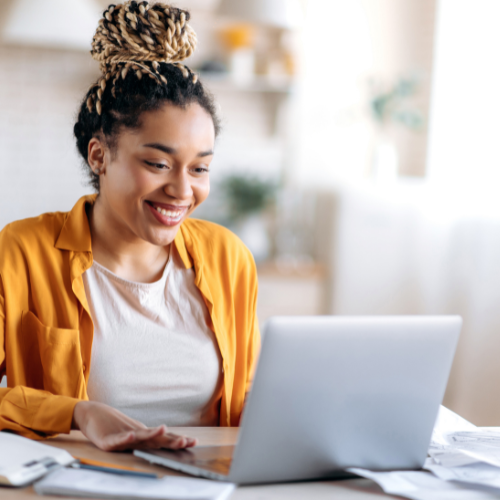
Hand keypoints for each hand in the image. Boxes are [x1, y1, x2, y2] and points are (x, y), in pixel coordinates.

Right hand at [72, 401, 196, 451]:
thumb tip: (166, 441)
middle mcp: (136, 434)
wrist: (91, 413)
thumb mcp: (134, 433)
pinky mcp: (107, 440)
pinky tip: (131, 435)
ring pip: (139, 436)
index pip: (163, 440)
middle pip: (156, 438)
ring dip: (151, 433)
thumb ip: (149, 439)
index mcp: (143, 435)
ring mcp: (122, 435)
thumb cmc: (114, 425)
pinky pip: (117, 440)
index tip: (194, 441)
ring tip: (163, 430)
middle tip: (187, 441)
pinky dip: (124, 438)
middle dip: (172, 440)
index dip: (177, 440)